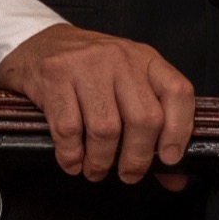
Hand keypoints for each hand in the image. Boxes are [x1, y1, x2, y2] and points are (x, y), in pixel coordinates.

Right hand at [0, 25, 193, 183]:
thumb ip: (153, 126)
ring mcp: (85, 65)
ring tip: (96, 170)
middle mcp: (119, 58)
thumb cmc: (88, 70)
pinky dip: (72, 155)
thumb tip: (175, 177)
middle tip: (128, 174)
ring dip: (101, 161)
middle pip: (143, 118)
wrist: (38, 42)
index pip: (178, 92)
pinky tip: (73, 161)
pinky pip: (69, 129)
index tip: (169, 158)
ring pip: (106, 129)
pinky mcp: (55, 76)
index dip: (179, 130)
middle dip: (136, 158)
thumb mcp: (126, 85)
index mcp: (145, 59)